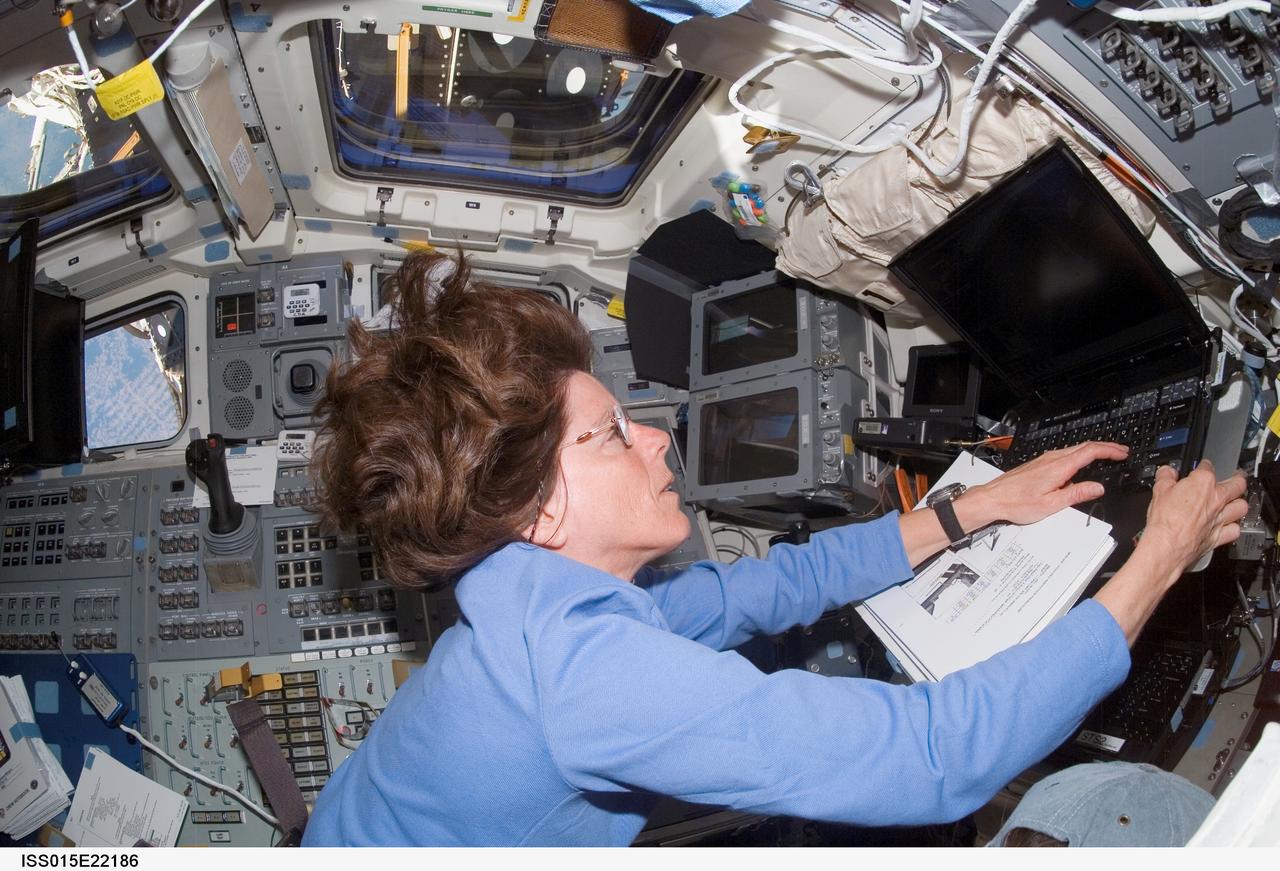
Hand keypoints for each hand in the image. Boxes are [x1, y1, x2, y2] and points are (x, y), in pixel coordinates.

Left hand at [962, 441, 1128, 527]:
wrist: (993, 499)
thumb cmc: (1016, 503)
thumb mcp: (1051, 504)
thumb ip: (1076, 494)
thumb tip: (1097, 488)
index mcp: (1058, 467)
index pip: (1090, 451)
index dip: (1110, 450)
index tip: (1123, 453)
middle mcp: (1051, 459)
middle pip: (1084, 446)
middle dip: (1105, 448)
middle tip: (1121, 452)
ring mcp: (1044, 460)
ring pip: (1074, 449)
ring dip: (1093, 451)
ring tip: (1106, 456)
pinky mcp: (1039, 464)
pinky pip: (1064, 455)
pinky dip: (1080, 455)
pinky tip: (1081, 464)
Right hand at [1138, 461, 1247, 575]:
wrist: (1168, 545)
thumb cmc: (1165, 520)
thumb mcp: (1158, 491)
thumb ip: (1165, 478)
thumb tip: (1167, 472)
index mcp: (1202, 483)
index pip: (1208, 467)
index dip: (1204, 465)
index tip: (1202, 467)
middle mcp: (1216, 499)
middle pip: (1237, 485)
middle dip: (1237, 479)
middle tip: (1235, 478)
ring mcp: (1220, 518)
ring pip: (1242, 507)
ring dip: (1239, 503)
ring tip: (1235, 501)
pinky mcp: (1220, 536)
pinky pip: (1235, 529)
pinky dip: (1234, 526)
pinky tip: (1228, 525)